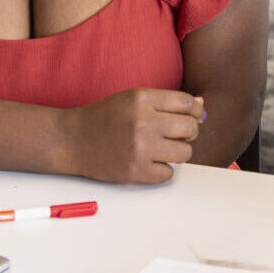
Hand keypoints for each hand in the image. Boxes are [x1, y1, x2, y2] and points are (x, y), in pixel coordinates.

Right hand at [60, 88, 204, 184]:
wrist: (72, 140)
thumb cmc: (104, 118)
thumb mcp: (133, 99)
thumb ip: (166, 102)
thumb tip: (201, 105)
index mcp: (142, 99)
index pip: (188, 104)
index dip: (196, 112)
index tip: (194, 117)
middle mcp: (143, 122)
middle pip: (191, 128)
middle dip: (189, 133)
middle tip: (177, 135)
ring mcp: (140, 148)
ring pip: (185, 153)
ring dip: (178, 153)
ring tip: (163, 149)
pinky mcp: (136, 171)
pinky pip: (169, 173)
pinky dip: (162, 169)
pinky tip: (149, 161)